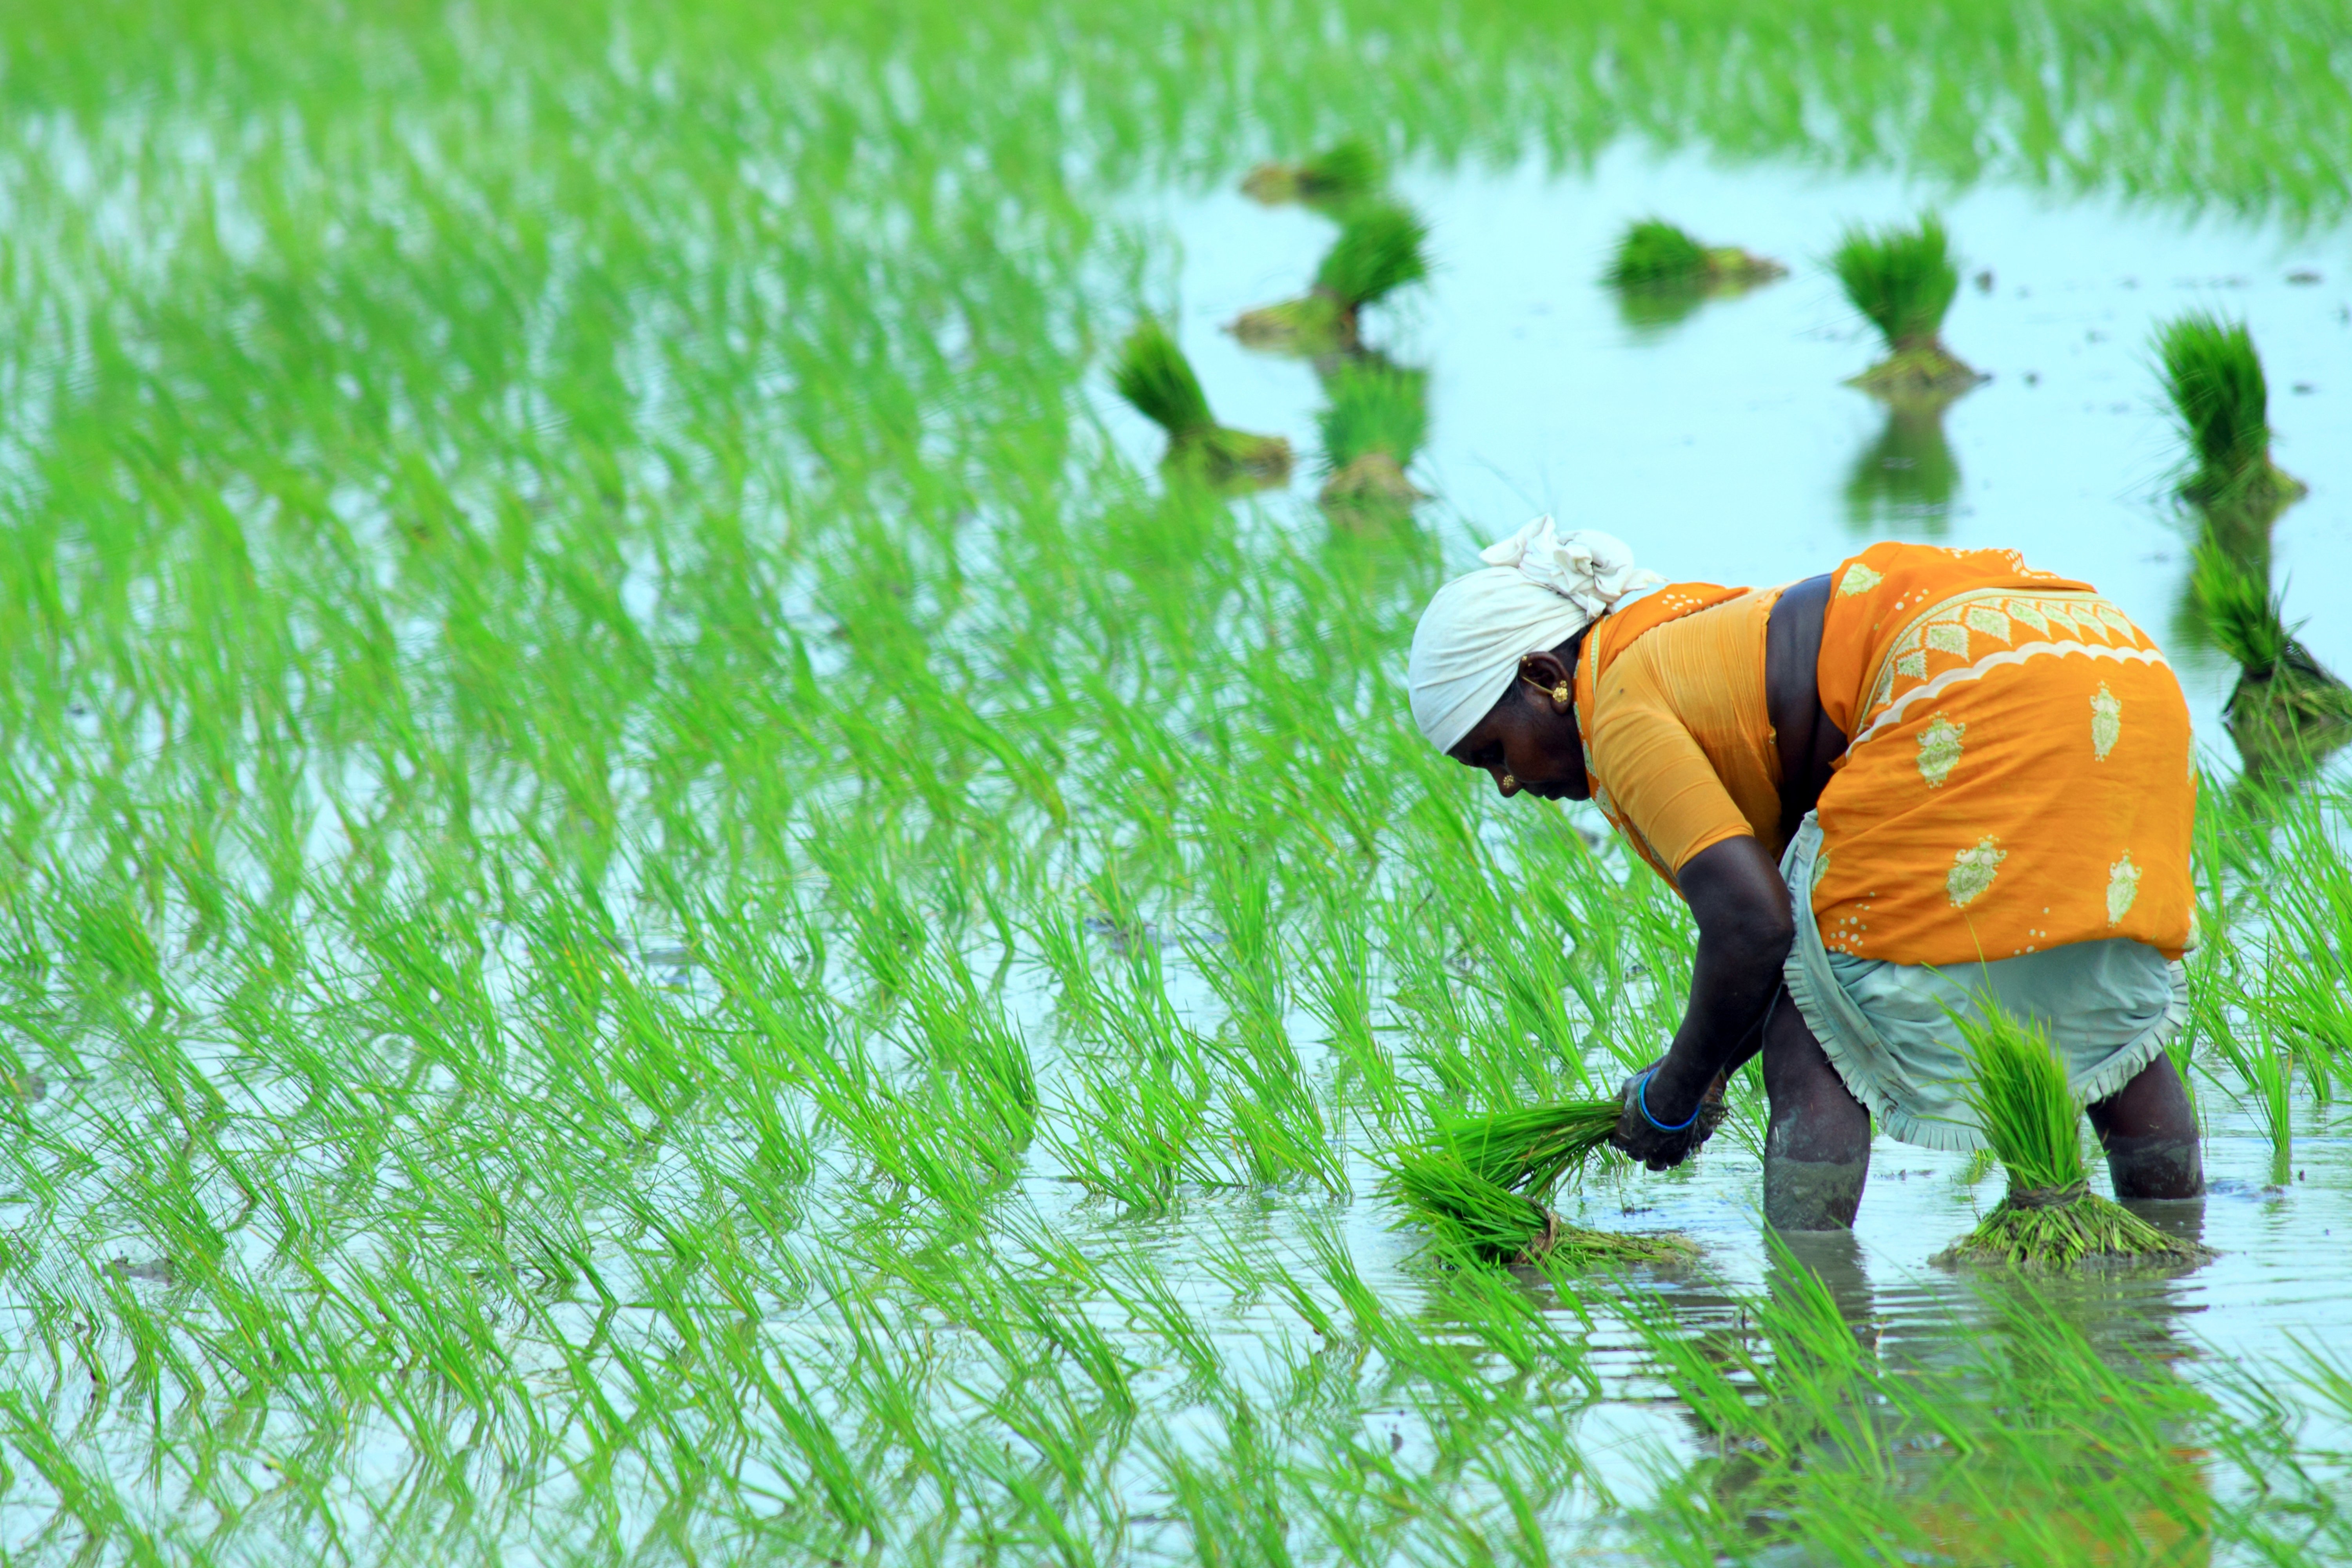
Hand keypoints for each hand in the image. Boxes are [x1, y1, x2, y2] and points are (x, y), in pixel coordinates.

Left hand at [1611, 1060, 1728, 1171]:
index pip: (1616, 1143)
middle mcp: (1640, 1148)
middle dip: (1637, 1147)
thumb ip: (1622, 1099)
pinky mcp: (1678, 1150)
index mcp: (1623, 1137)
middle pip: (1634, 1154)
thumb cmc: (1647, 1089)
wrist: (1672, 1092)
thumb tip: (1619, 1099)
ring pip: (1655, 1164)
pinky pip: (1673, 1161)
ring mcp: (1660, 1152)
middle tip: (1643, 1137)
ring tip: (1658, 1152)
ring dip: (1654, 1158)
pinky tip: (1672, 1150)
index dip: (1621, 1136)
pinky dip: (1672, 1156)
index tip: (1626, 1130)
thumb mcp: (1627, 1089)